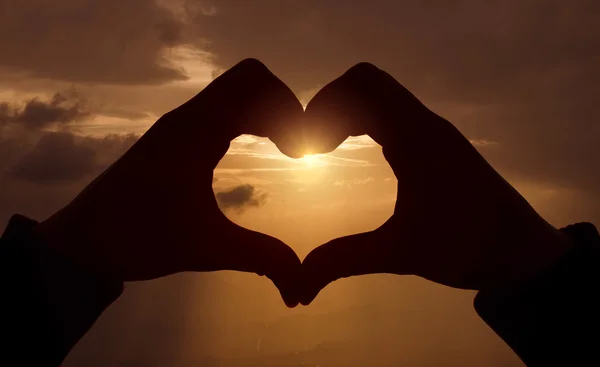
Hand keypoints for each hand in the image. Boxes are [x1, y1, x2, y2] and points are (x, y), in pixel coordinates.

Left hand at [35, 59, 303, 306]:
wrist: (83, 242)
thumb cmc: (137, 240)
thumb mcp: (205, 250)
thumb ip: (260, 258)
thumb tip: (302, 285)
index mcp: (194, 133)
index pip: (254, 84)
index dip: (290, 110)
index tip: (301, 153)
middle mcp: (187, 118)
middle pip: (250, 79)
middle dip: (284, 106)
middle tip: (298, 148)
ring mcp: (179, 123)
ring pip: (235, 90)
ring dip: (267, 111)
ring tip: (286, 149)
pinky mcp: (175, 135)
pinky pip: (222, 107)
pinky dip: (249, 118)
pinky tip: (256, 148)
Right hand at [301, 63, 572, 303]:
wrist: (525, 253)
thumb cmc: (469, 248)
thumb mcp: (402, 254)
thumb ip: (345, 260)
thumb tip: (299, 288)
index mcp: (417, 139)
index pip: (361, 87)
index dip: (322, 108)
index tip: (305, 150)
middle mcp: (425, 123)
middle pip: (366, 81)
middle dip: (328, 106)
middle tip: (309, 147)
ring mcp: (433, 129)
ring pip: (379, 93)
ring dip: (345, 111)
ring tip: (323, 148)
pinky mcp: (436, 141)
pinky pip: (391, 111)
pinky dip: (362, 119)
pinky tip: (352, 150)